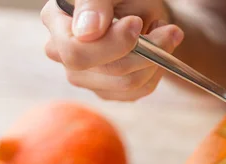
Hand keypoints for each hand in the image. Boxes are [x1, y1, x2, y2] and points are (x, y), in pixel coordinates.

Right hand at [41, 0, 182, 100]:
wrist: (139, 6)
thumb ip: (94, 3)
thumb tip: (87, 33)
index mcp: (57, 22)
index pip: (77, 53)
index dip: (114, 44)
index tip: (136, 23)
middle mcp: (63, 54)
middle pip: (110, 70)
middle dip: (147, 50)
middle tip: (168, 30)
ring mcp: (84, 77)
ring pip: (128, 83)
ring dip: (157, 60)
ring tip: (163, 34)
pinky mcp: (106, 91)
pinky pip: (138, 92)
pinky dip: (156, 71)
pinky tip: (156, 52)